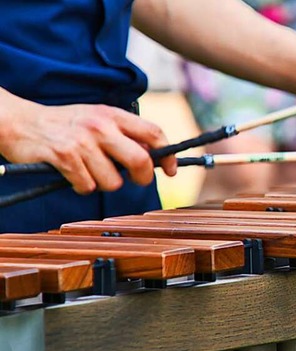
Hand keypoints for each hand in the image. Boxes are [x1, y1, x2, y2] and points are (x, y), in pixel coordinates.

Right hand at [0, 93, 176, 193]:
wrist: (20, 122)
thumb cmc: (65, 125)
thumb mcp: (98, 119)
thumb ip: (125, 134)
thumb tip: (155, 155)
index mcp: (113, 115)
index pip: (154, 132)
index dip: (168, 155)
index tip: (171, 170)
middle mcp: (100, 126)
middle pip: (140, 160)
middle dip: (143, 177)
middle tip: (135, 180)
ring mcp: (82, 141)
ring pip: (113, 181)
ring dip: (104, 183)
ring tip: (90, 170)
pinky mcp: (64, 157)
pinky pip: (88, 186)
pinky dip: (82, 186)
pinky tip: (72, 174)